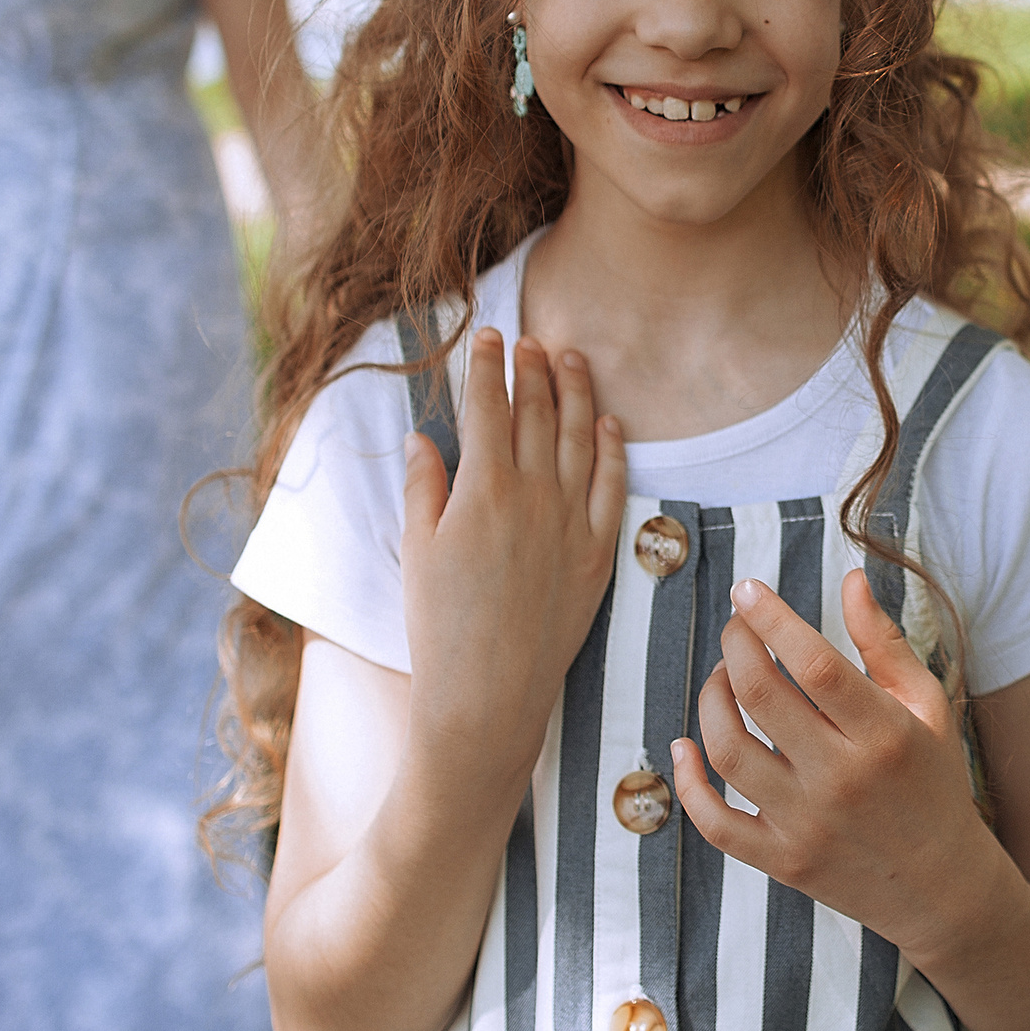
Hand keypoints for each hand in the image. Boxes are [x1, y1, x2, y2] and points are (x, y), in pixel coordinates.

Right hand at [400, 330, 625, 769]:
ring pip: (580, 439)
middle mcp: (533, 497)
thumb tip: (423, 438)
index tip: (488, 336)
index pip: (487, 409)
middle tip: (532, 340)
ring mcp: (572, 524)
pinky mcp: (599, 555)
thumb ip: (423, 487)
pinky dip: (612, 450)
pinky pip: (613, 489)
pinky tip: (609, 424)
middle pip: (537, 414)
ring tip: (572, 360)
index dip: (487, 366)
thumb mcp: (416, 550)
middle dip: (533, 369)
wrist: (486, 694)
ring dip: (577, 394)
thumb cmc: (438, 627)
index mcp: (482, 490)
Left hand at [671, 569, 999, 957]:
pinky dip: (688, 781)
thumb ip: (884, 643)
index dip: (772, 618)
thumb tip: (850, 577)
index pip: (814, 662)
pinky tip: (685, 744)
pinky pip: (714, 822)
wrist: (942, 888)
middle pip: (761, 696)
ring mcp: (806, 825)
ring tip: (723, 678)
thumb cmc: (934, 783)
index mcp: (884, 735)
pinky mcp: (781, 861)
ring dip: (711, 700)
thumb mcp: (927, 708)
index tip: (748, 589)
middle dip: (735, 645)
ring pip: (727, 750)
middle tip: (736, 628)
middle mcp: (841, 780)